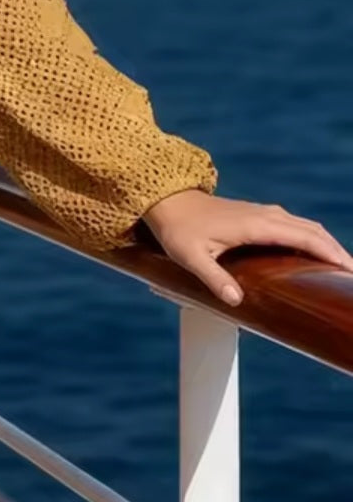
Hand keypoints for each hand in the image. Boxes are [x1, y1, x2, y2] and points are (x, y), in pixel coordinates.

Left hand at [143, 190, 352, 306]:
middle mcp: (266, 215)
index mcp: (256, 225)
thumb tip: (236, 301)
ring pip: (306, 227)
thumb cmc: (178, 230)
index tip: (349, 270)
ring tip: (342, 268)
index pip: (305, 238)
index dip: (330, 254)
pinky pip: (295, 226)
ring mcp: (264, 213)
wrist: (167, 200)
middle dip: (337, 252)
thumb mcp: (190, 257)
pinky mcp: (259, 215)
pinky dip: (313, 238)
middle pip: (313, 232)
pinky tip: (316, 254)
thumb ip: (213, 278)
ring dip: (327, 245)